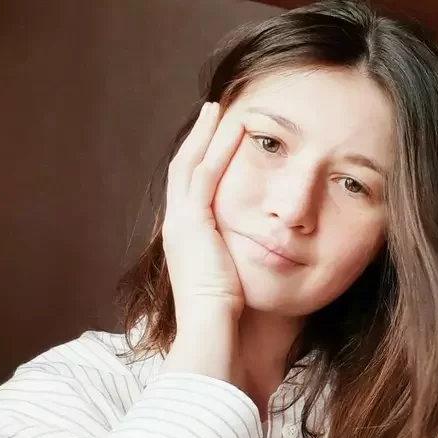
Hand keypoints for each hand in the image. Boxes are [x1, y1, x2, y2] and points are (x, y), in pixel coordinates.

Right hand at [162, 102, 244, 324]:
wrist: (210, 329)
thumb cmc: (226, 315)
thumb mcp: (230, 277)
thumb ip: (237, 258)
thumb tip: (261, 252)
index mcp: (185, 239)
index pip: (190, 189)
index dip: (201, 160)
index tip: (216, 140)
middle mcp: (177, 226)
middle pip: (184, 169)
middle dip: (199, 139)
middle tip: (214, 111)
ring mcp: (180, 222)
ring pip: (191, 165)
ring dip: (207, 135)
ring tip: (220, 108)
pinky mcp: (191, 223)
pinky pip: (204, 175)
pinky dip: (217, 149)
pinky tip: (233, 128)